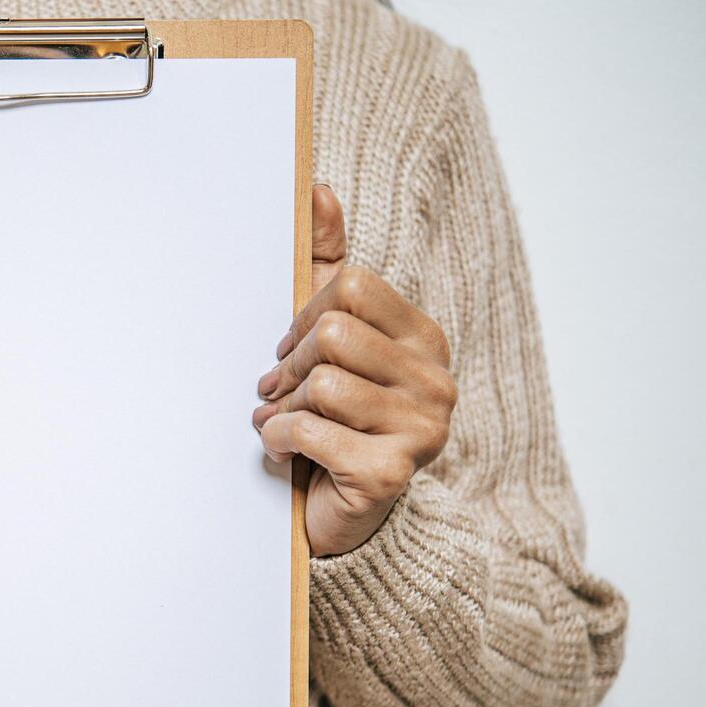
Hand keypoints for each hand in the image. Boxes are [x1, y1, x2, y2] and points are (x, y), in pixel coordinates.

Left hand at [252, 186, 455, 556]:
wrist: (334, 513)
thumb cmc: (329, 420)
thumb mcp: (326, 338)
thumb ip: (325, 265)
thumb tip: (315, 186)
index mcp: (424, 340)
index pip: (351, 287)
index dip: (303, 317)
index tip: (289, 351)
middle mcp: (436, 382)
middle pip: (332, 334)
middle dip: (289, 368)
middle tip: (276, 394)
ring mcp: (421, 429)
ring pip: (321, 385)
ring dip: (281, 409)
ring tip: (280, 424)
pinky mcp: (391, 473)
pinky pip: (309, 430)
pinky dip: (277, 440)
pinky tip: (284, 453)